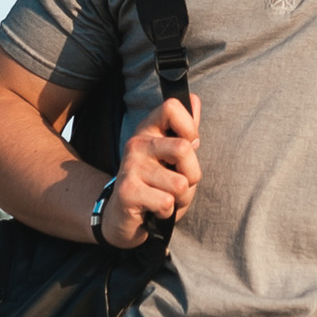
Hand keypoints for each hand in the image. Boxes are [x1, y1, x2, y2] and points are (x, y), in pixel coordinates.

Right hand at [101, 94, 200, 243]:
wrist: (121, 216)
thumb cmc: (154, 185)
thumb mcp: (172, 156)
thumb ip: (185, 131)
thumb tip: (194, 100)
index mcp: (148, 129)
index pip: (172, 106)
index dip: (190, 128)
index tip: (189, 145)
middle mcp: (137, 143)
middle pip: (184, 149)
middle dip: (193, 174)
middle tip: (180, 183)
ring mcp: (130, 167)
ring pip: (180, 183)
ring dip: (181, 199)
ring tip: (166, 198)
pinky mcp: (127, 192)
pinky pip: (166, 202)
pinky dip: (168, 212)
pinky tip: (155, 210)